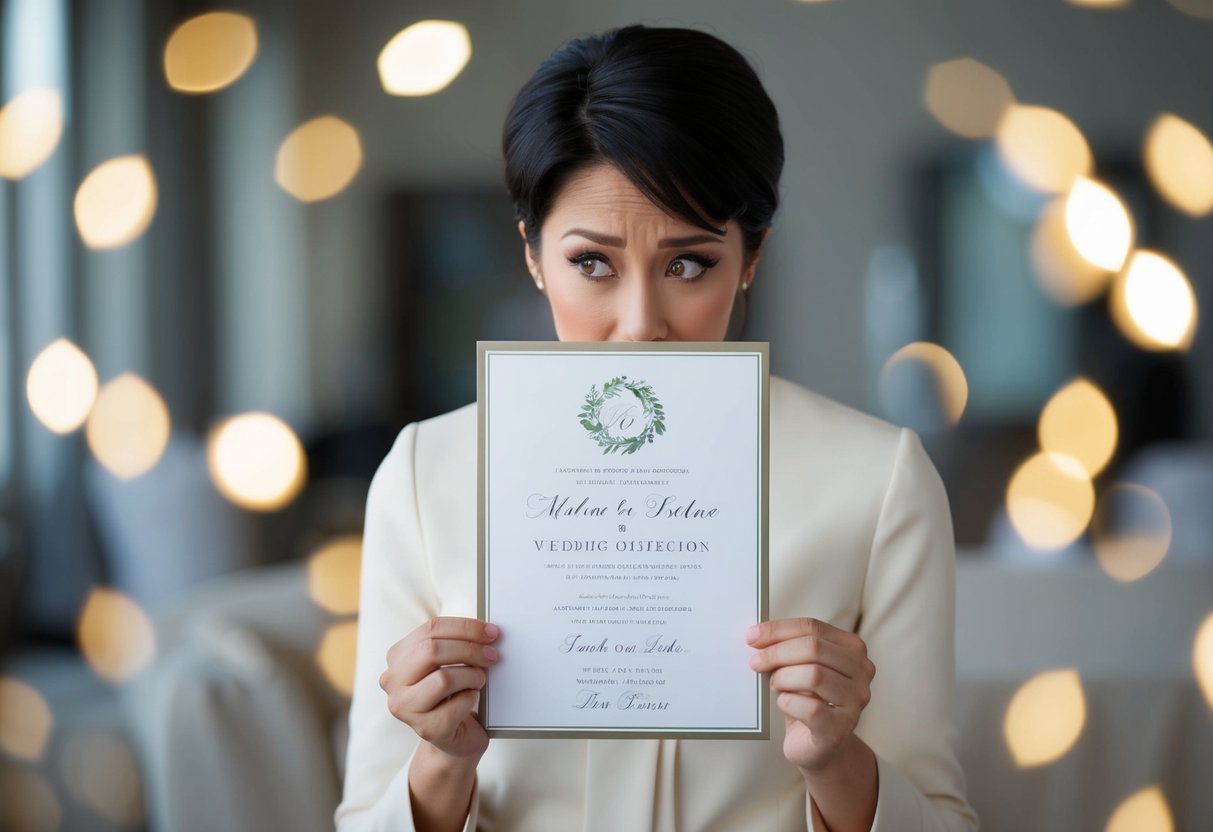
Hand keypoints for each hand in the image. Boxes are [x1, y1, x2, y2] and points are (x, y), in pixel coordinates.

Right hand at [380, 616, 499, 759]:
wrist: (453, 738)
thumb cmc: (452, 694)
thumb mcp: (448, 662)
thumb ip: (456, 643)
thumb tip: (486, 631)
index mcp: (398, 656)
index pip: (431, 629)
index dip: (465, 627)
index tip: (491, 632)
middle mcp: (392, 681)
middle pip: (432, 650)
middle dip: (470, 649)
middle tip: (493, 655)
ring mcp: (405, 707)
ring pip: (444, 678)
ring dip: (472, 676)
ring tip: (479, 680)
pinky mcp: (425, 729)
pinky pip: (457, 705)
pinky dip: (472, 698)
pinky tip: (470, 700)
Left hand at [746, 617, 874, 774]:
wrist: (818, 746)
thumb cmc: (807, 700)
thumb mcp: (800, 667)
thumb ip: (787, 647)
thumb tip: (756, 635)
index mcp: (853, 649)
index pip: (813, 627)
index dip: (778, 630)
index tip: (752, 636)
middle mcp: (862, 672)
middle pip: (813, 648)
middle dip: (777, 653)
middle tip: (755, 662)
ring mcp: (855, 701)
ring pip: (814, 675)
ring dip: (783, 678)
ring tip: (774, 685)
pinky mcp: (840, 728)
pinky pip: (809, 708)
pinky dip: (788, 702)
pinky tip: (784, 704)